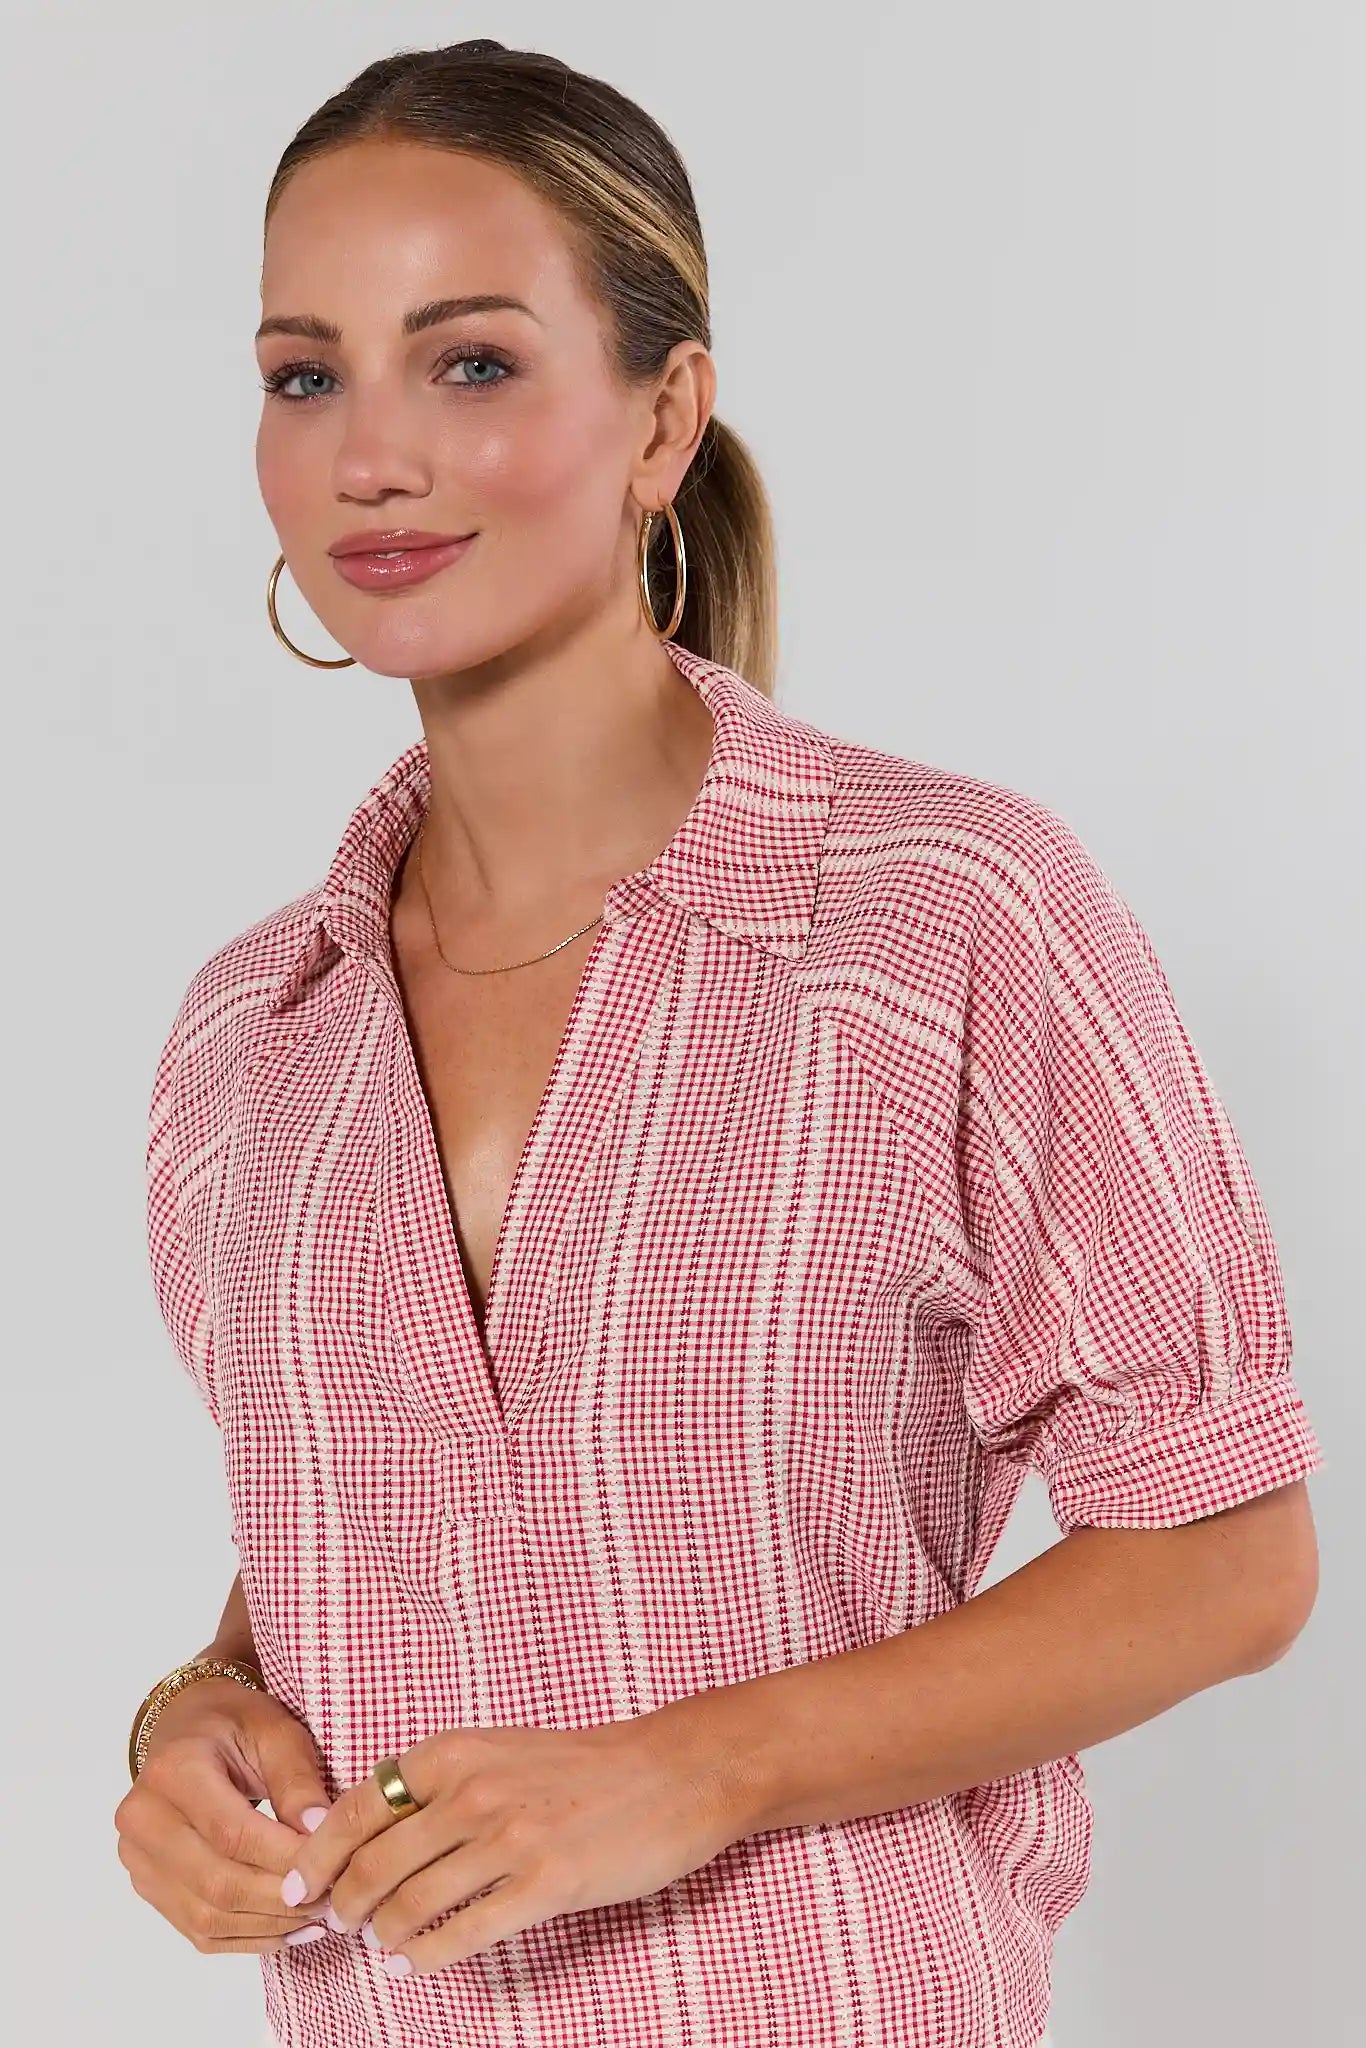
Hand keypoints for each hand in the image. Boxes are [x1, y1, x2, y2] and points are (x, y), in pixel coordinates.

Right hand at [114, 1676, 337, 1954]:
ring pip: (206, 1916)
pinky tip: (286, 1929)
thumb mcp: (276, 1731)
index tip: (333, 1868)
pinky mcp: (147, 1885)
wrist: (186, 1728)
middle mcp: (144, 1819)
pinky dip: (245, 1938)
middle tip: (331, 1900)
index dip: (285, 1859)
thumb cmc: (235, 1723)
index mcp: (174, 1771)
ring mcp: (138, 1858)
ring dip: (267, 1926)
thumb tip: (321, 1832)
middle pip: (217, 1883)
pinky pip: (196, 1929)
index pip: (233, 1834)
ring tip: (317, 1918)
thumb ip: (297, 1780)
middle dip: (280, 1900)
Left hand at [279, 1712, 740, 1975]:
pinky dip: (424, 1957)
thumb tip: (373, 1827)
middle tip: (334, 1924)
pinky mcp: (545, 1885)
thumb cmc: (584, 1764)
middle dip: (341, 1903)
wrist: (671, 1772)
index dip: (316, 1854)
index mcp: (455, 1751)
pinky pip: (461, 1935)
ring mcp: (508, 1839)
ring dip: (380, 1933)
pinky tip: (412, 1963)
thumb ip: (440, 1782)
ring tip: (375, 1943)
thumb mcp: (500, 1749)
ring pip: (409, 1904)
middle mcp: (471, 1792)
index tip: (296, 1884)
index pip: (356, 1808)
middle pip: (372, 1864)